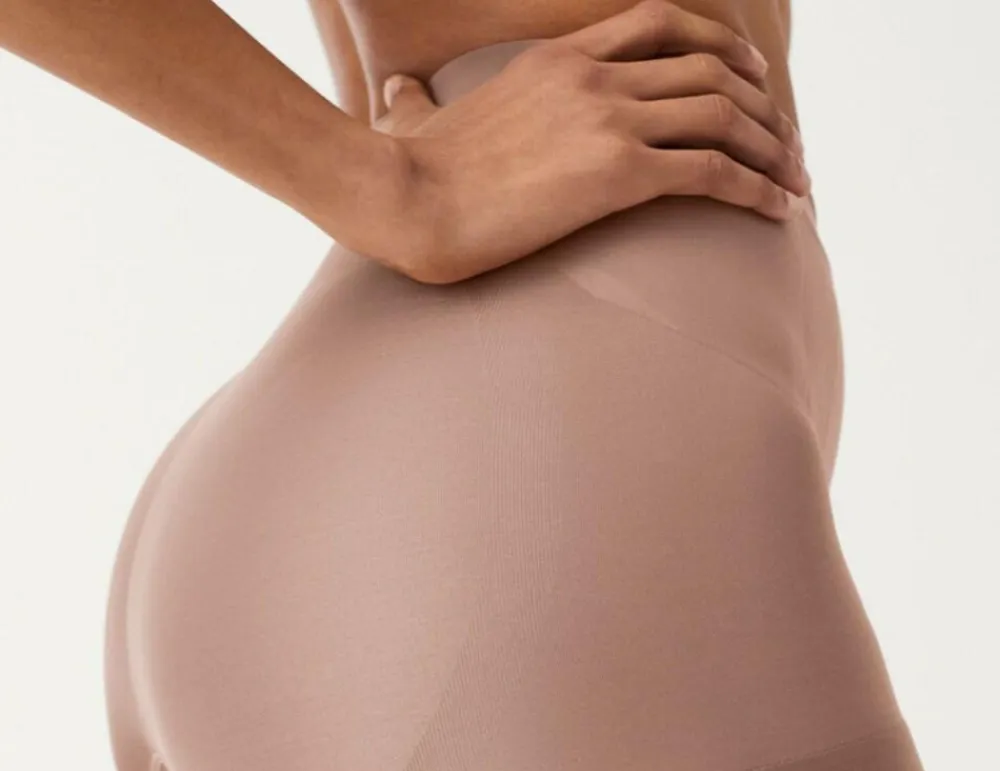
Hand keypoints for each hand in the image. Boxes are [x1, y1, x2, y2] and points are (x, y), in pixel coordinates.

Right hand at [363, 0, 809, 283]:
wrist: (407, 201)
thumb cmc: (408, 173)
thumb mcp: (420, 115)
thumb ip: (421, 99)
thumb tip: (395, 92)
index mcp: (560, 57)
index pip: (661, 24)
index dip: (719, 45)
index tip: (750, 74)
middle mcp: (596, 76)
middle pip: (709, 69)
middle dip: (762, 103)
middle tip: (788, 140)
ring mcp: (611, 119)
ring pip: (723, 116)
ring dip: (772, 148)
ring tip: (796, 181)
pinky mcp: (620, 173)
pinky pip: (714, 171)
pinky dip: (757, 188)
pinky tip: (778, 210)